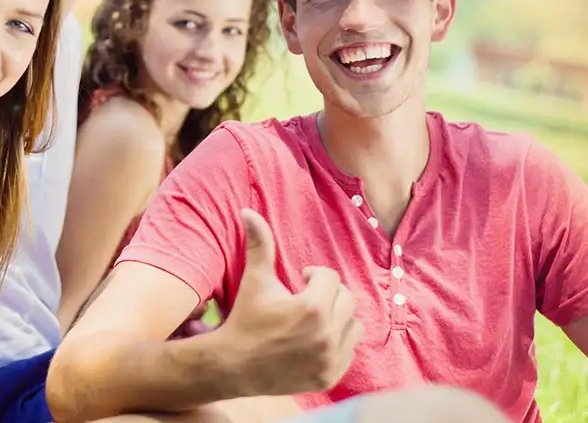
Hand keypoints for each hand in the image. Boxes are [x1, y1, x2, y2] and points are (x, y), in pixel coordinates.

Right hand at [214, 209, 360, 396]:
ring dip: (338, 317)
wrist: (234, 366)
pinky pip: (350, 350)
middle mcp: (327, 334)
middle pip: (346, 299)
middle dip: (328, 294)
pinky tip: (315, 339)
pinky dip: (338, 342)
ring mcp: (330, 358)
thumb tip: (248, 211)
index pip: (331, 278)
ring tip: (315, 318)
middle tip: (307, 297)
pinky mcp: (331, 376)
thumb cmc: (245, 318)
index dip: (314, 276)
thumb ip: (259, 244)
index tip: (299, 281)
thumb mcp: (254, 280)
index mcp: (312, 308)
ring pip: (353, 325)